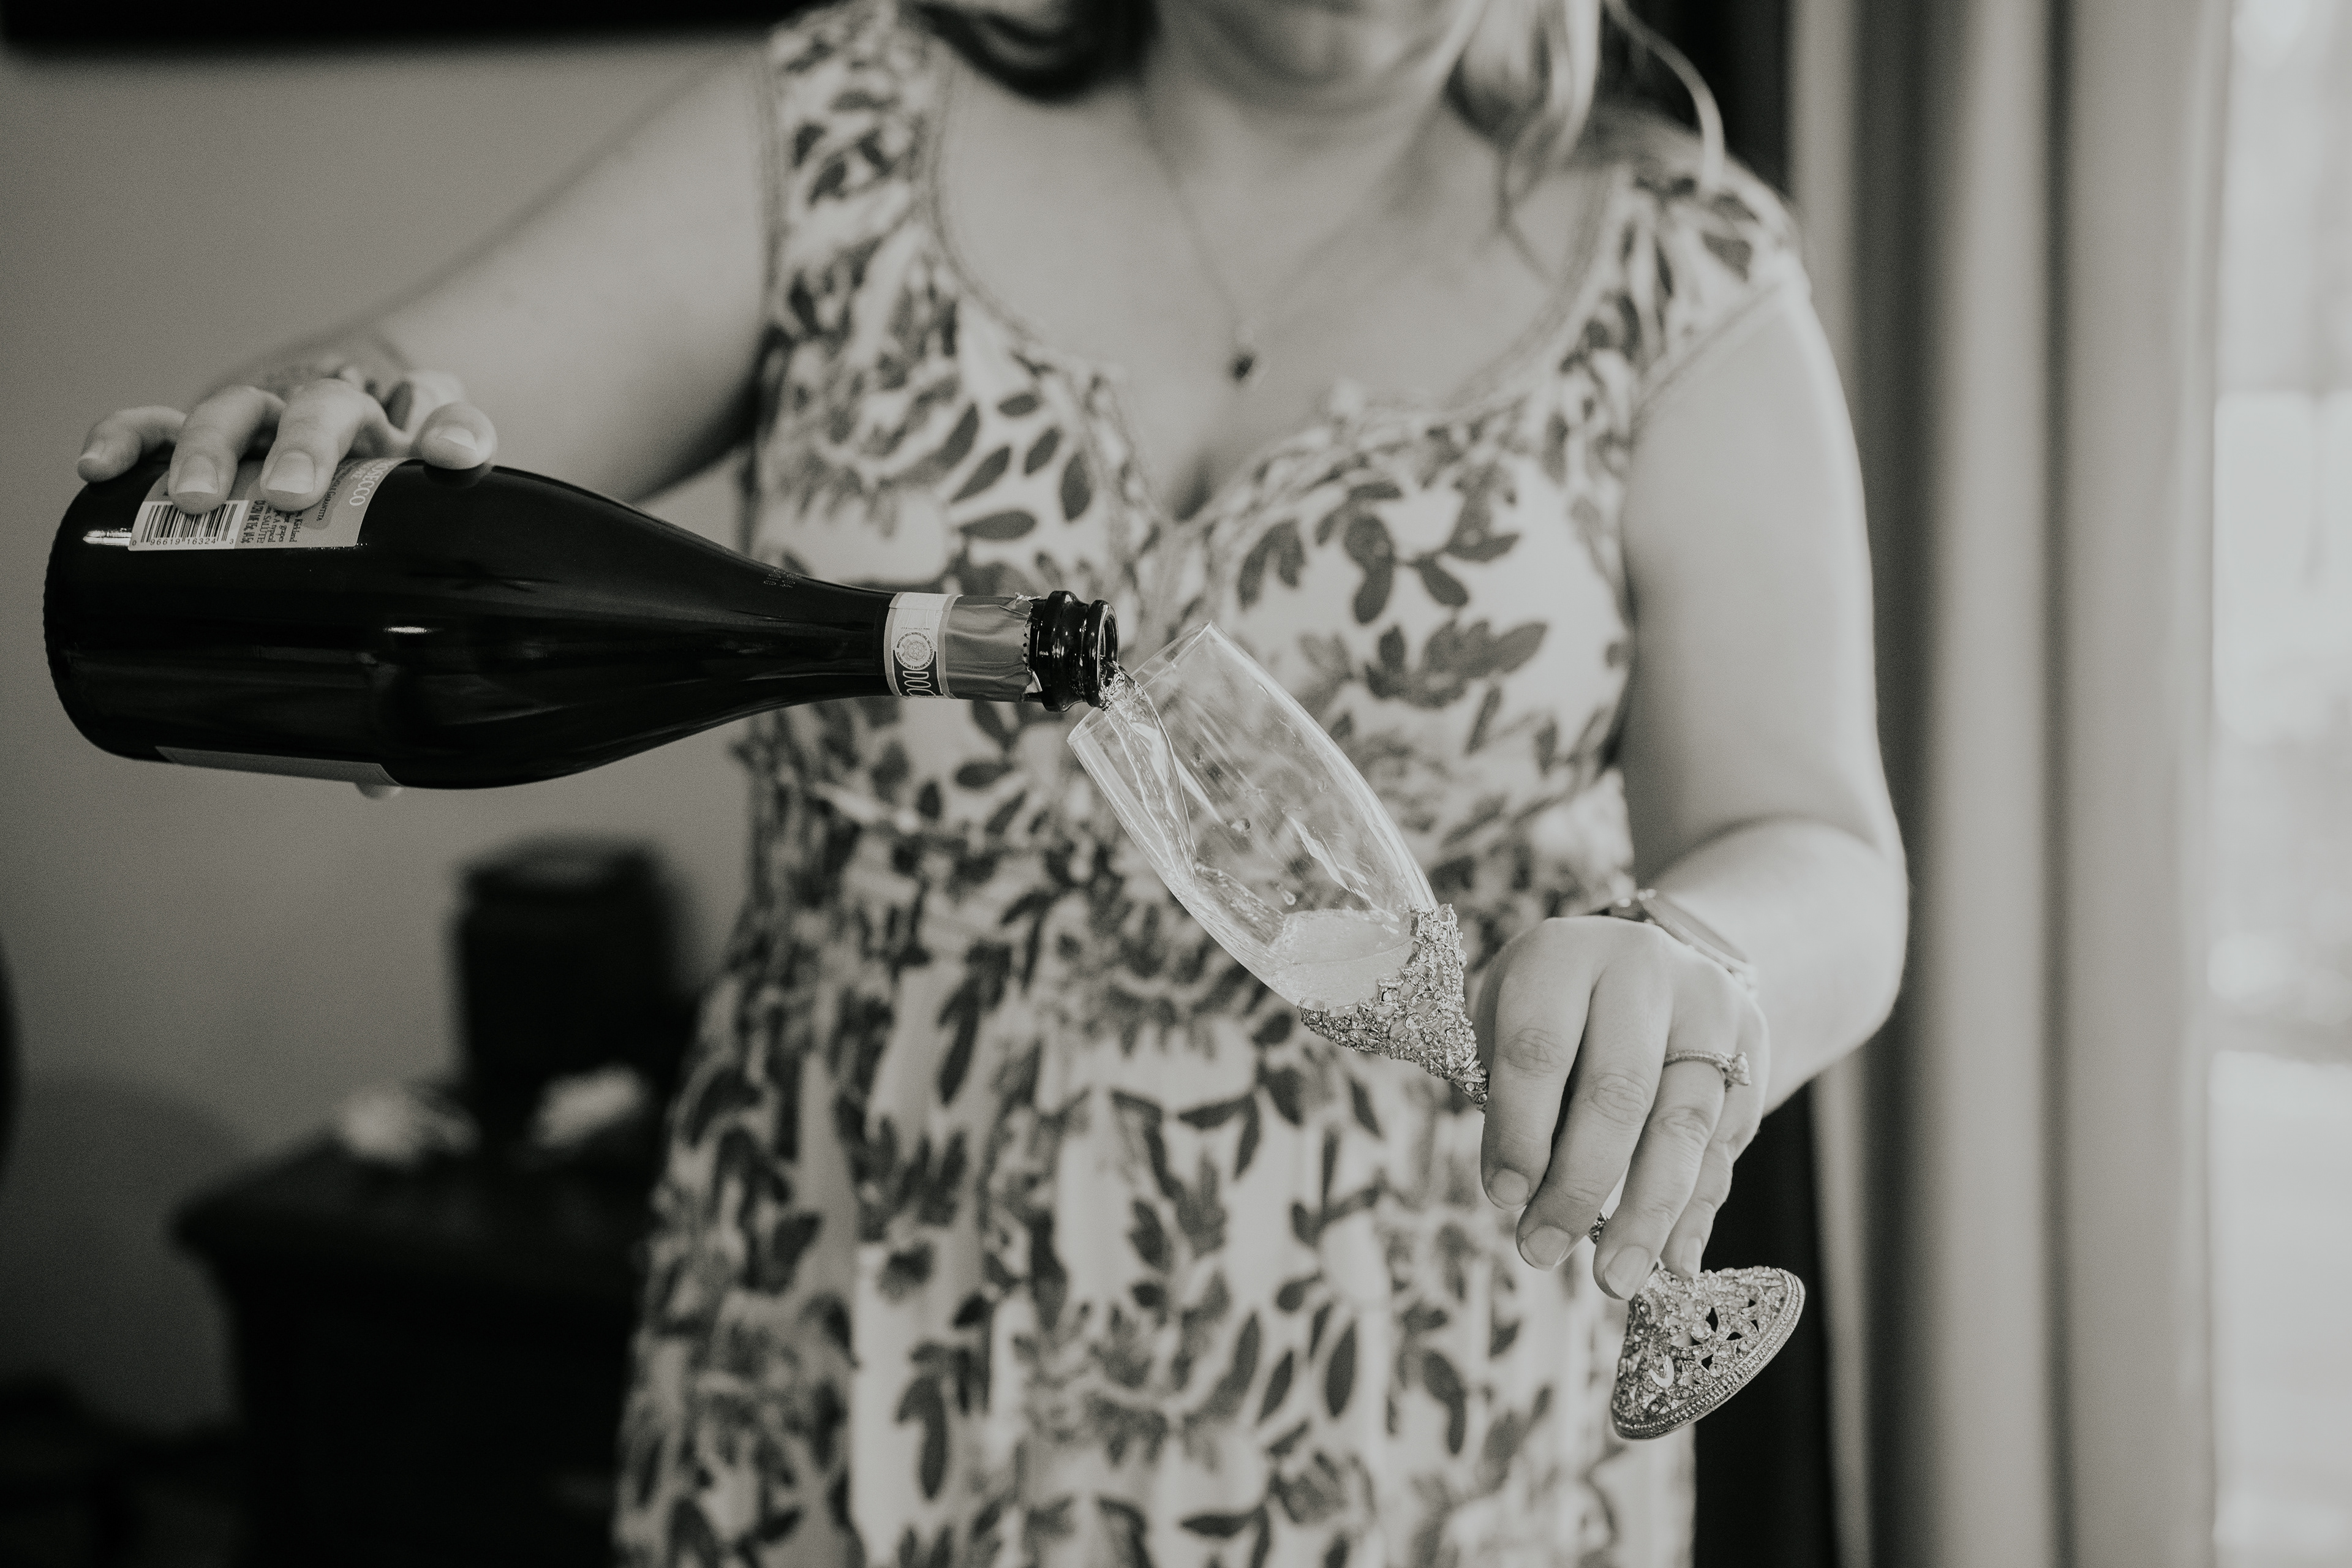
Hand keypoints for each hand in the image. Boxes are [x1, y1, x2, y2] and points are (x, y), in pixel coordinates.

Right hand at [74, 369, 496, 512]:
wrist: (341, 459)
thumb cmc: (389, 491)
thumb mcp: (429, 505)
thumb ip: (451, 491)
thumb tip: (455, 466)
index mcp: (404, 425)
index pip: (436, 410)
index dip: (448, 431)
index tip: (448, 458)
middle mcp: (334, 412)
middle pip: (326, 407)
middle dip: (304, 444)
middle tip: (288, 493)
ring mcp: (268, 424)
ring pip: (238, 414)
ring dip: (214, 447)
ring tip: (195, 498)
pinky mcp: (209, 442)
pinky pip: (161, 429)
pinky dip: (129, 439)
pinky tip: (100, 466)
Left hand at [1471, 913, 1767, 1296]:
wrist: (1642, 962)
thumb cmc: (1550, 1010)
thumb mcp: (1505, 1029)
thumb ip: (1513, 1102)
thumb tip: (1526, 1199)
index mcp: (1562, 954)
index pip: (1540, 1048)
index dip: (1520, 1130)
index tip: (1504, 1199)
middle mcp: (1642, 967)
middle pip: (1620, 1091)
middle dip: (1581, 1185)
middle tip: (1542, 1252)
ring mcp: (1708, 1002)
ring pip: (1685, 1121)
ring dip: (1649, 1213)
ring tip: (1616, 1279)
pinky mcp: (1753, 1042)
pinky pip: (1727, 1138)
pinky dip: (1698, 1207)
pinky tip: (1673, 1259)